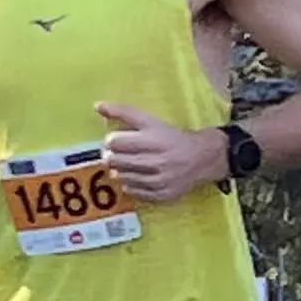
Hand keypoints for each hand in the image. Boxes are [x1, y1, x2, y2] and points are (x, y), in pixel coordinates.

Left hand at [94, 103, 224, 204]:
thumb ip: (124, 112)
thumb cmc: (172, 137)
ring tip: (133, 165)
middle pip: (114, 160)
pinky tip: (139, 176)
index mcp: (153, 139)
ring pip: (121, 177)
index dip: (112, 140)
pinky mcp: (162, 195)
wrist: (202, 158)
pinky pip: (133, 191)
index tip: (119, 140)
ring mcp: (159, 180)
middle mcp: (157, 160)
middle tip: (123, 154)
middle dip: (114, 156)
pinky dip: (131, 184)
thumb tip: (97, 105)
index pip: (113, 142)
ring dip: (122, 171)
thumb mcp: (151, 121)